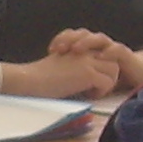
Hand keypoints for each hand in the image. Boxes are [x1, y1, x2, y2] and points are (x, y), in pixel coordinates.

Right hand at [0, 45, 120, 98]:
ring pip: (114, 68)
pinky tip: (87, 95)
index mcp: (77, 46)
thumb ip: (73, 64)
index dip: (101, 64)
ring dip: (108, 81)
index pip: (102, 50)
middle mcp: (84, 50)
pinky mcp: (87, 74)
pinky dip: (101, 92)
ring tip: (92, 90)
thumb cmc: (37, 78)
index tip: (90, 78)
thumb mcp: (58, 63)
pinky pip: (108, 82)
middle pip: (112, 57)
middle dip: (108, 72)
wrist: (28, 81)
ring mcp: (87, 61)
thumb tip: (86, 78)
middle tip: (95, 85)